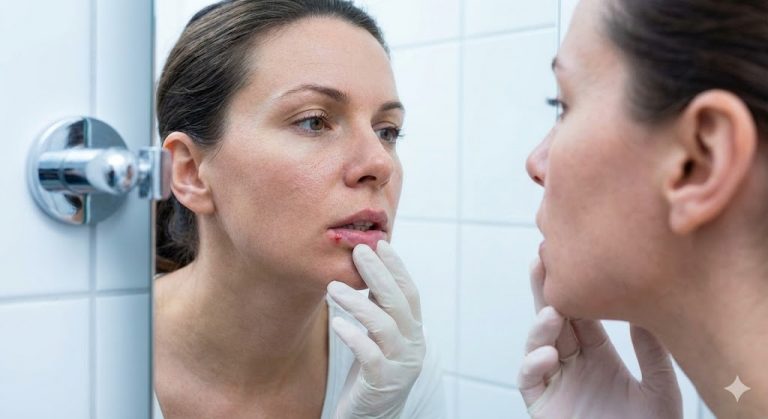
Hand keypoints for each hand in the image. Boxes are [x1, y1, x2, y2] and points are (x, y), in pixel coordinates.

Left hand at [327, 241, 424, 418]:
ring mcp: (400, 365)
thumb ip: (379, 307)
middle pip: (398, 302)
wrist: (372, 416)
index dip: (396, 267)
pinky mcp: (382, 383)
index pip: (409, 292)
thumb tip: (368, 266)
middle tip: (358, 251)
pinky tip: (336, 322)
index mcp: (413, 330)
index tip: (380, 243)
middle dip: (378, 274)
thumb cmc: (372, 370)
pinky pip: (370, 356)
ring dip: (358, 302)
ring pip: (383, 326)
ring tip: (332, 287)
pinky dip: (353, 336)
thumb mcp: (380, 335)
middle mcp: (412, 345)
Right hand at [517, 258, 682, 418]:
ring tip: (551, 311)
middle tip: (542, 260)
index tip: (571, 258)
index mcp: (598, 355)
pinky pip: (529, 379)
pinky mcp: (541, 403)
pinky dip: (534, 363)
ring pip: (537, 344)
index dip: (573, 288)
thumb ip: (651, 353)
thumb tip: (644, 312)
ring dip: (540, 325)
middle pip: (553, 319)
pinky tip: (550, 353)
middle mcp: (572, 363)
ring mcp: (555, 382)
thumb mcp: (661, 390)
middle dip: (545, 290)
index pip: (580, 313)